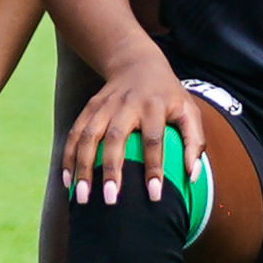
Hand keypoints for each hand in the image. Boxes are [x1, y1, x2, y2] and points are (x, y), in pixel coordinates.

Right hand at [61, 59, 210, 202]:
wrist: (137, 63)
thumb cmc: (168, 96)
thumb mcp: (189, 110)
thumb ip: (194, 141)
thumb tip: (192, 175)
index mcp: (154, 106)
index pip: (154, 139)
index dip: (154, 167)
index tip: (154, 195)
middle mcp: (127, 105)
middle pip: (116, 138)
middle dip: (112, 169)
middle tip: (111, 199)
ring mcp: (105, 106)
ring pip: (89, 136)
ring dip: (83, 167)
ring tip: (81, 197)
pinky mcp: (89, 108)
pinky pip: (75, 134)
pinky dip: (69, 157)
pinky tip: (67, 180)